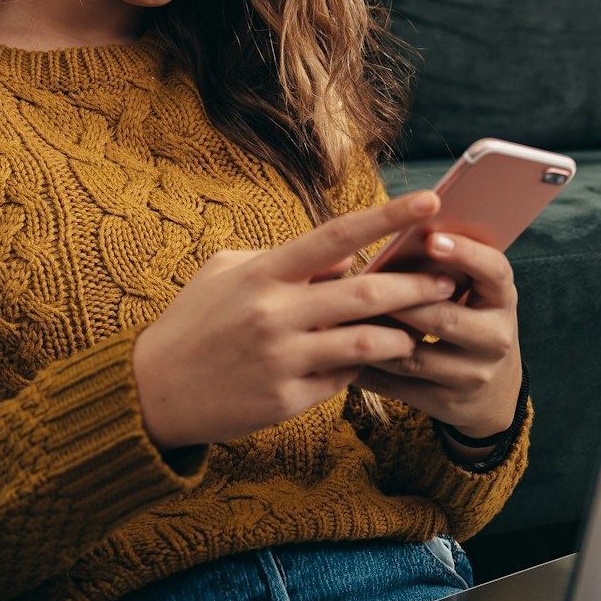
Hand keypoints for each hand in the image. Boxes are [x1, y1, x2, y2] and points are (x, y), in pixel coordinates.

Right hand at [130, 190, 462, 449]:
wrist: (152, 392)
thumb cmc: (195, 322)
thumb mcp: (227, 272)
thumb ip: (285, 260)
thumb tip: (343, 256)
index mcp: (263, 273)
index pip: (336, 235)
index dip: (386, 216)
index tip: (428, 201)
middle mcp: (275, 313)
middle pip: (365, 292)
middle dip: (415, 284)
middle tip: (449, 279)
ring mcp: (282, 359)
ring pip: (366, 341)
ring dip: (401, 333)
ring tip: (421, 326)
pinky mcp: (286, 399)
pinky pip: (342, 377)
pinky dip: (361, 365)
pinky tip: (371, 360)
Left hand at [353, 229, 523, 440]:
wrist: (495, 392)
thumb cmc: (473, 320)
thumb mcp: (475, 294)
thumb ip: (448, 267)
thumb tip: (400, 230)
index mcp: (503, 300)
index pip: (494, 271)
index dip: (465, 253)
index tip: (431, 238)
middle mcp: (495, 338)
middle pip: (443, 317)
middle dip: (400, 300)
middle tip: (361, 281)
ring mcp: (472, 375)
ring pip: (413, 355)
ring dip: (372, 336)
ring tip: (336, 317)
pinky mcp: (446, 403)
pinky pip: (398, 385)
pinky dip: (366, 369)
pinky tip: (337, 353)